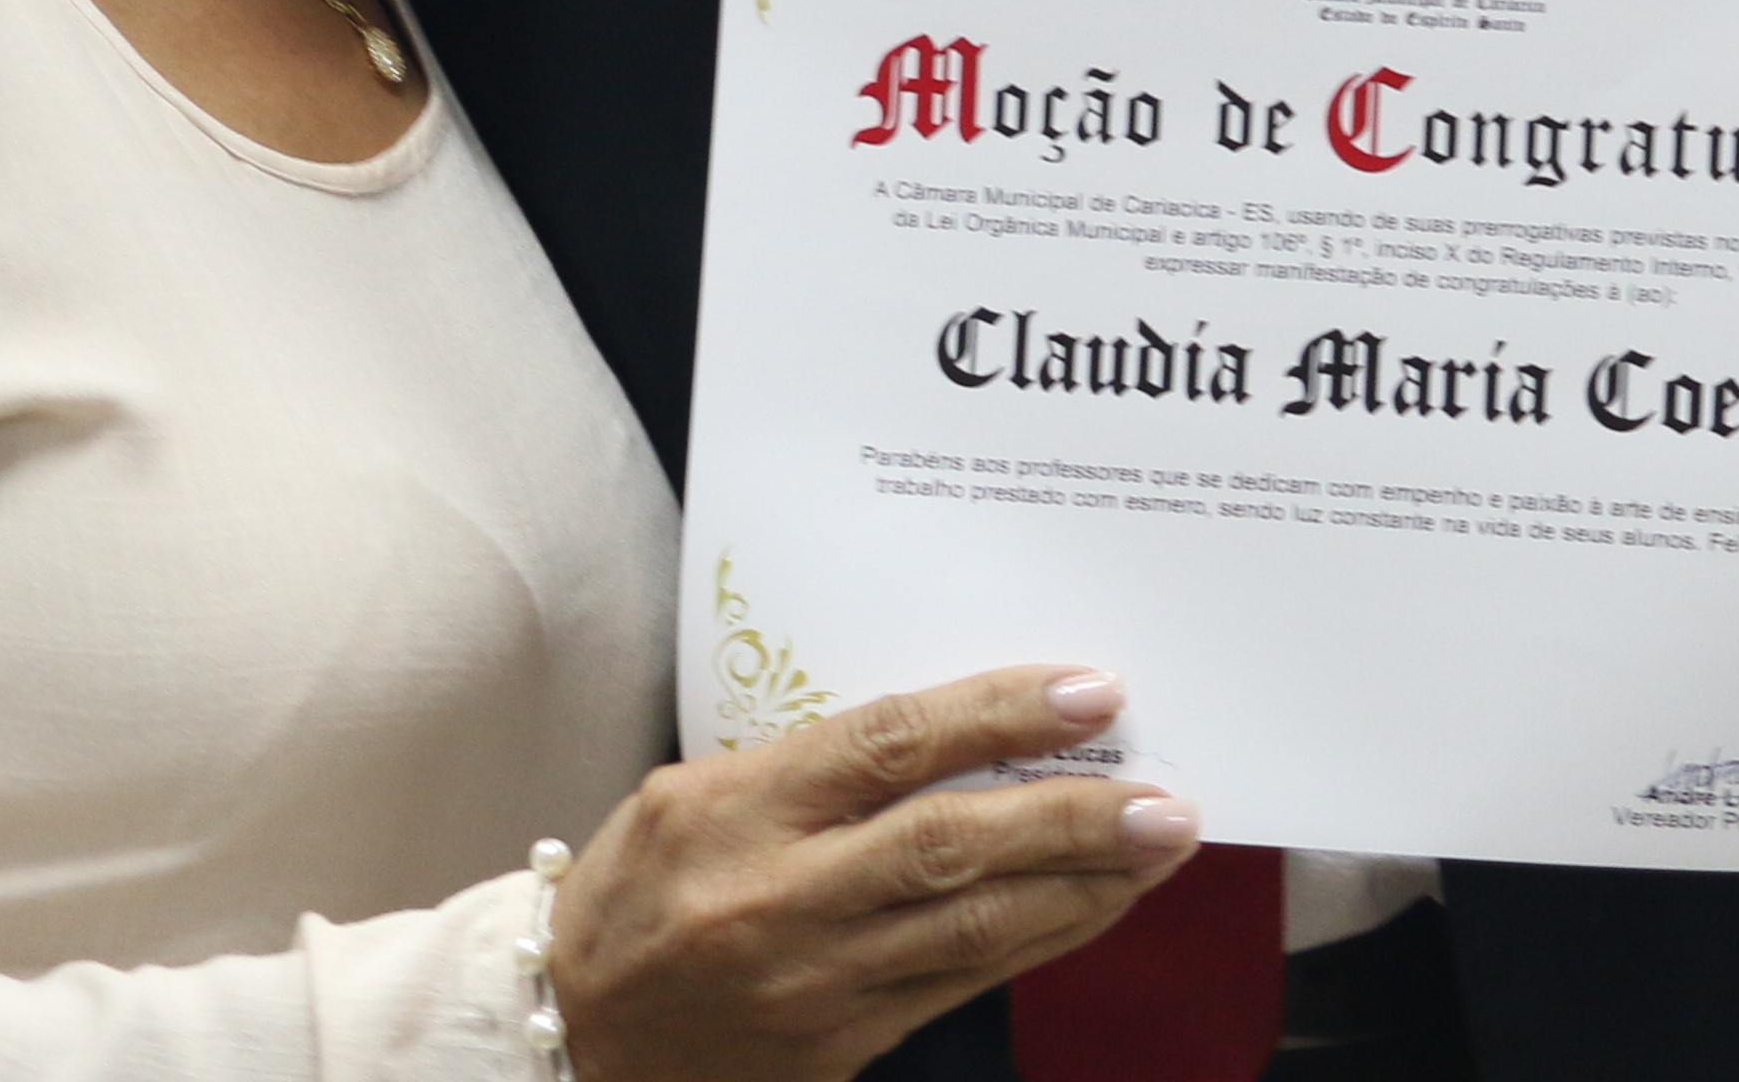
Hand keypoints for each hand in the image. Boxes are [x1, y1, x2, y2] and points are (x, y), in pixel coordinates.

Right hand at [548, 665, 1194, 1081]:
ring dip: (1082, 885)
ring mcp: (816, 983)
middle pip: (952, 846)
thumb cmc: (640, 890)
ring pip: (976, 928)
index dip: (998, 716)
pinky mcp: (843, 1043)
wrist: (574, 1034)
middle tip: (1164, 794)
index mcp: (738, 811)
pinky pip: (962, 984)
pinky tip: (1093, 905)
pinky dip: (1040, 939)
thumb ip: (811, 765)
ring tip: (1158, 845)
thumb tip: (951, 730)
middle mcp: (781, 899)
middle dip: (1071, 816)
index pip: (890, 746)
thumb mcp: (694, 795)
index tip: (1090, 694)